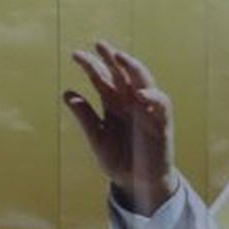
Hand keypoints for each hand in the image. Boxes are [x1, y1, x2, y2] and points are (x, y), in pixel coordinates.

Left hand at [64, 41, 178, 215]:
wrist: (138, 185)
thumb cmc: (118, 161)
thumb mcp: (97, 138)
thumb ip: (85, 117)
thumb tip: (66, 93)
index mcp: (113, 103)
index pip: (102, 77)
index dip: (90, 65)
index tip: (76, 55)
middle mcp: (130, 101)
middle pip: (122, 73)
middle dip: (112, 58)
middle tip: (99, 44)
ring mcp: (147, 110)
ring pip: (143, 81)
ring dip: (133, 68)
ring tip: (121, 58)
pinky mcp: (162, 122)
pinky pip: (161, 105)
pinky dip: (154, 97)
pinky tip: (141, 93)